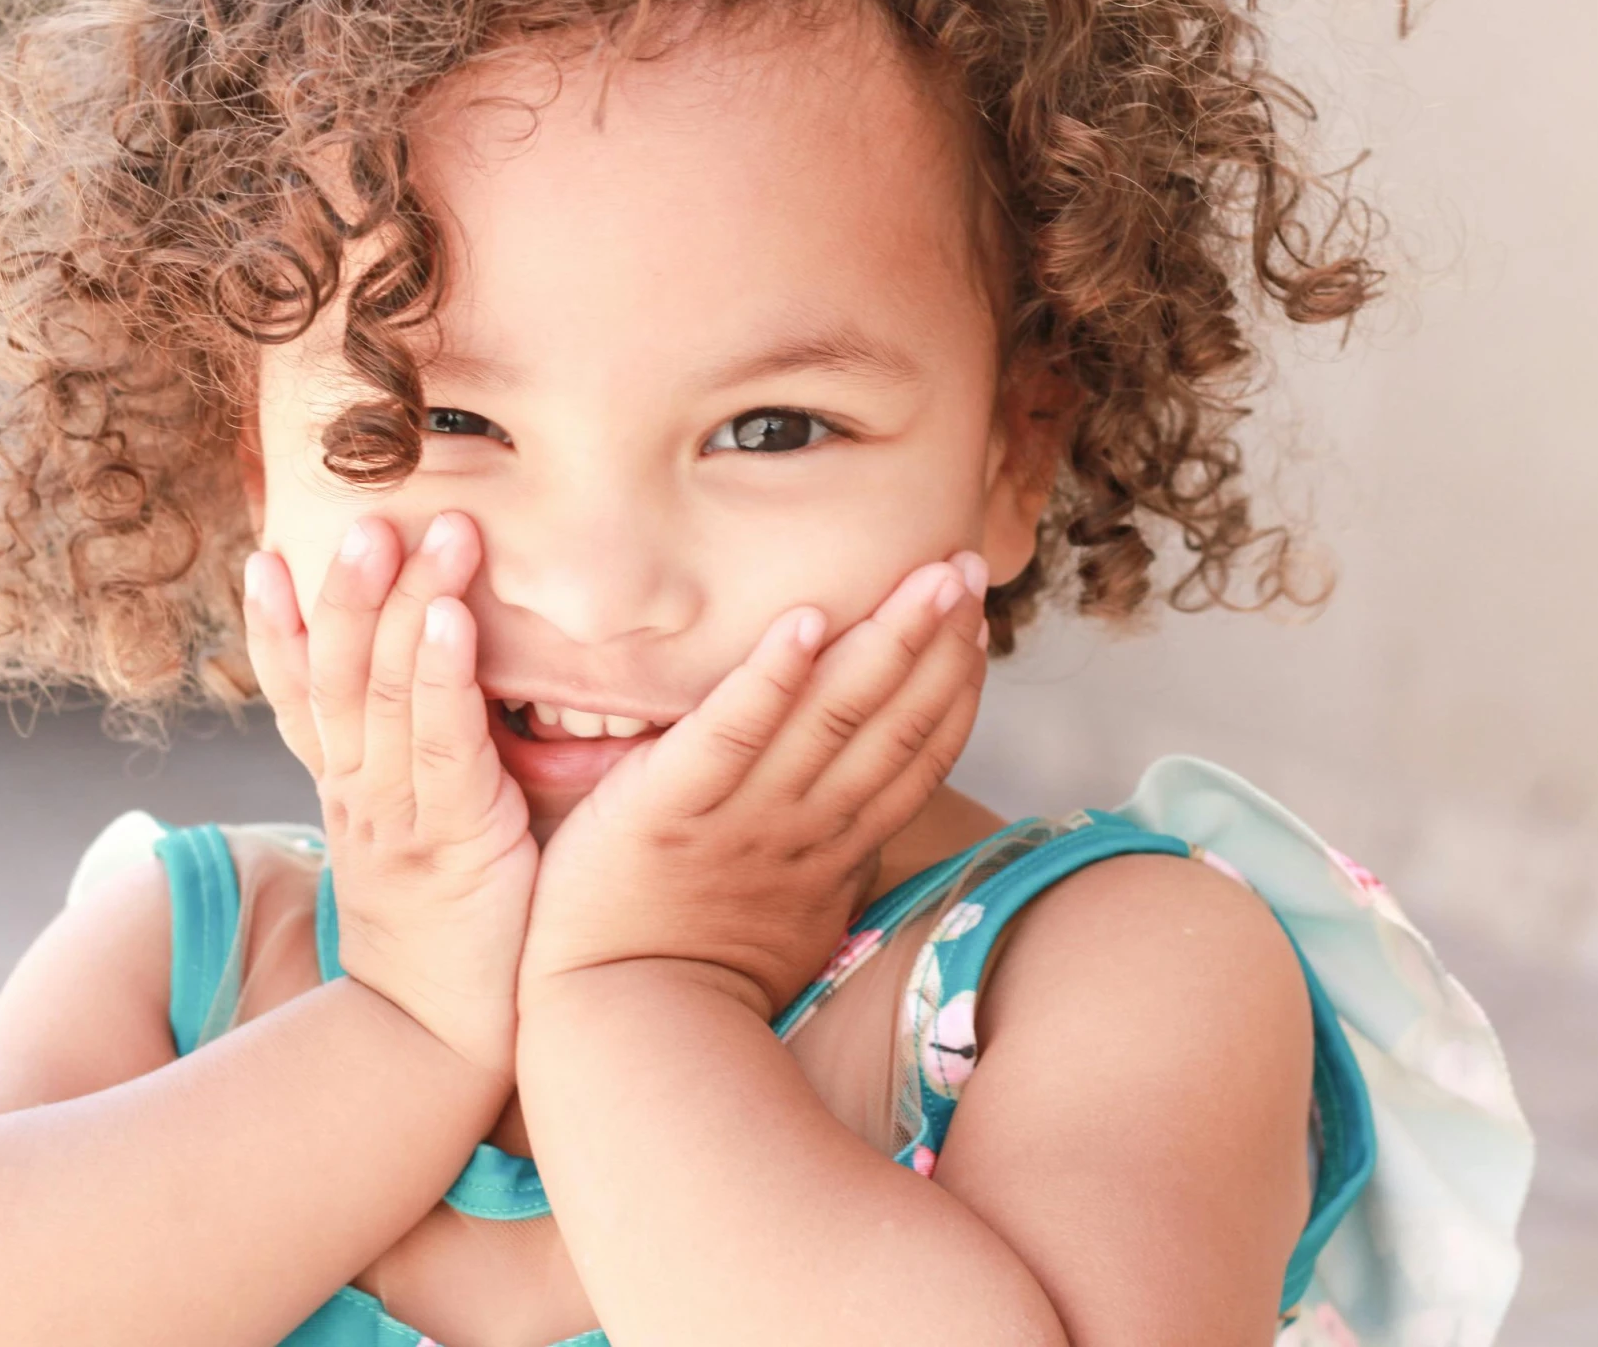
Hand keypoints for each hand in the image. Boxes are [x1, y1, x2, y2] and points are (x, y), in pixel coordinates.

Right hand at [244, 514, 536, 1078]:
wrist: (446, 1042)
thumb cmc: (450, 934)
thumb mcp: (413, 840)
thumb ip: (417, 771)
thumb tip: (445, 703)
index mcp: (344, 790)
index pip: (297, 697)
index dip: (277, 628)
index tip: (264, 559)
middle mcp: (358, 794)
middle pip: (335, 675)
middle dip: (344, 589)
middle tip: (364, 515)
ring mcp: (400, 815)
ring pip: (384, 694)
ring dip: (399, 605)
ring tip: (414, 531)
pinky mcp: (457, 836)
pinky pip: (443, 743)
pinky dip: (442, 675)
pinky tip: (451, 618)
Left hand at [518, 554, 988, 1020]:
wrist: (620, 1030)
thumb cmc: (686, 975)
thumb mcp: (786, 922)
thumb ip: (815, 860)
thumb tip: (846, 822)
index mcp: (829, 853)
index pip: (911, 760)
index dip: (952, 692)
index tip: (977, 631)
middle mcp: (802, 828)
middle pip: (889, 723)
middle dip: (935, 641)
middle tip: (966, 566)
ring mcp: (742, 816)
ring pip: (832, 716)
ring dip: (884, 639)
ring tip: (923, 575)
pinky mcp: (671, 806)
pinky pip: (729, 733)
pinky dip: (769, 677)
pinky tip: (804, 620)